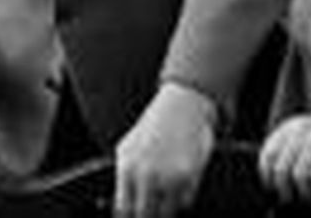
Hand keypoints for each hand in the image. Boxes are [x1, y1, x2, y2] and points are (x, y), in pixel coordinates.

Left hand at [114, 82, 215, 217]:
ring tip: (167, 195)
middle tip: (153, 210)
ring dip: (167, 208)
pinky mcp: (189, 176)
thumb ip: (123, 178)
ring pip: (167, 212)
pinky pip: (186, 201)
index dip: (129, 216)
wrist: (184, 104)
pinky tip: (182, 182)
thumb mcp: (128, 148)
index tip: (134, 215)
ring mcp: (169, 177)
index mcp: (127, 168)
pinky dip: (183, 198)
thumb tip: (120, 206)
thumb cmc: (155, 125)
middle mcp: (147, 175)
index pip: (123, 209)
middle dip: (148, 215)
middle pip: (144, 215)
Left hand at [259, 104, 310, 200]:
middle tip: (289, 199)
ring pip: (298, 175)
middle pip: (281, 169)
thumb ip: (290, 146)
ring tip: (306, 198)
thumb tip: (273, 175)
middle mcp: (303, 130)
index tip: (270, 188)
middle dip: (284, 190)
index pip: (268, 154)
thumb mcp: (308, 132)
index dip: (266, 176)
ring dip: (302, 192)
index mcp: (292, 126)